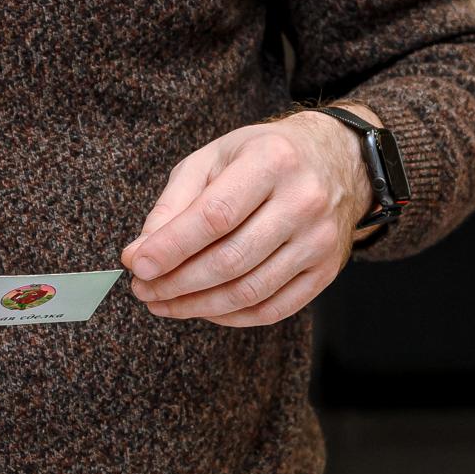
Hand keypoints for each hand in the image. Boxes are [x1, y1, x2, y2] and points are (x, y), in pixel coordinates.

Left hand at [121, 113, 372, 324]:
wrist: (337, 160)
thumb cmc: (263, 156)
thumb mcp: (213, 158)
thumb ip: (173, 204)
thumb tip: (139, 253)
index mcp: (272, 161)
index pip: (215, 216)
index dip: (171, 247)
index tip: (137, 266)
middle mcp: (303, 200)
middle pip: (230, 260)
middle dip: (177, 283)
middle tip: (144, 290)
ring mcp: (319, 240)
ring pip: (250, 291)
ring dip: (198, 306)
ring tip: (164, 303)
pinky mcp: (326, 270)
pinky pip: (274, 309)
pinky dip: (231, 317)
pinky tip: (204, 309)